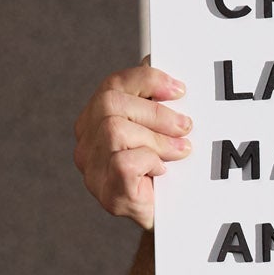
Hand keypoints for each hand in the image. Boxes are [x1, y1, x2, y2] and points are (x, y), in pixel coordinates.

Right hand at [73, 63, 190, 230]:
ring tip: (180, 152)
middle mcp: (87, 143)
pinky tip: (162, 172)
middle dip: (156, 112)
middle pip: (111, 104)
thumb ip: (157, 99)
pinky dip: (150, 162)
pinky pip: (124, 162)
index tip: (180, 90)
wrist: (175, 217)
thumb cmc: (169, 168)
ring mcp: (92, 170)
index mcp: (97, 121)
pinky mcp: (108, 193)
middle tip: (186, 126)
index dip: (147, 80)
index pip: (112, 85)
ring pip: (116, 130)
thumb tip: (159, 57)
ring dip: (157, 139)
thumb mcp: (164, 129)